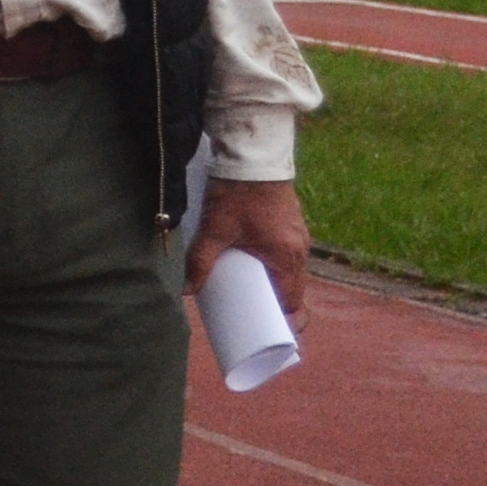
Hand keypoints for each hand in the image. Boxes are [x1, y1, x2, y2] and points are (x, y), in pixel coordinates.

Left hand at [186, 175, 310, 326]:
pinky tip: (252, 262)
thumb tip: (186, 289)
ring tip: (246, 287)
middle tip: (248, 310)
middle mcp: (299, 250)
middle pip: (292, 287)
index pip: (291, 300)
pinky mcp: (291, 224)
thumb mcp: (215, 230)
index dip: (279, 317)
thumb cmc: (238, 195)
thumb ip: (200, 261)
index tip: (263, 327)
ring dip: (272, 280)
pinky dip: (273, 263)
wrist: (253, 158)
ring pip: (289, 270)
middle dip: (272, 301)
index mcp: (287, 257)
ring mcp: (298, 236)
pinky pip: (286, 253)